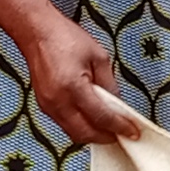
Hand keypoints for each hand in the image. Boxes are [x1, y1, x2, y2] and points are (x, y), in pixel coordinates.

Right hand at [17, 5, 139, 146]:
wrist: (36, 32)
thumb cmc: (65, 38)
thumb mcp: (99, 57)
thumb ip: (110, 84)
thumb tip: (118, 105)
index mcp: (73, 87)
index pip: (101, 117)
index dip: (120, 127)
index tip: (133, 132)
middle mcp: (58, 101)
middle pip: (86, 134)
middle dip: (106, 138)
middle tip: (122, 135)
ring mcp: (48, 106)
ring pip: (74, 134)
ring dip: (93, 136)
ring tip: (109, 130)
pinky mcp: (44, 106)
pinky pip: (65, 125)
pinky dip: (80, 128)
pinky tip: (92, 121)